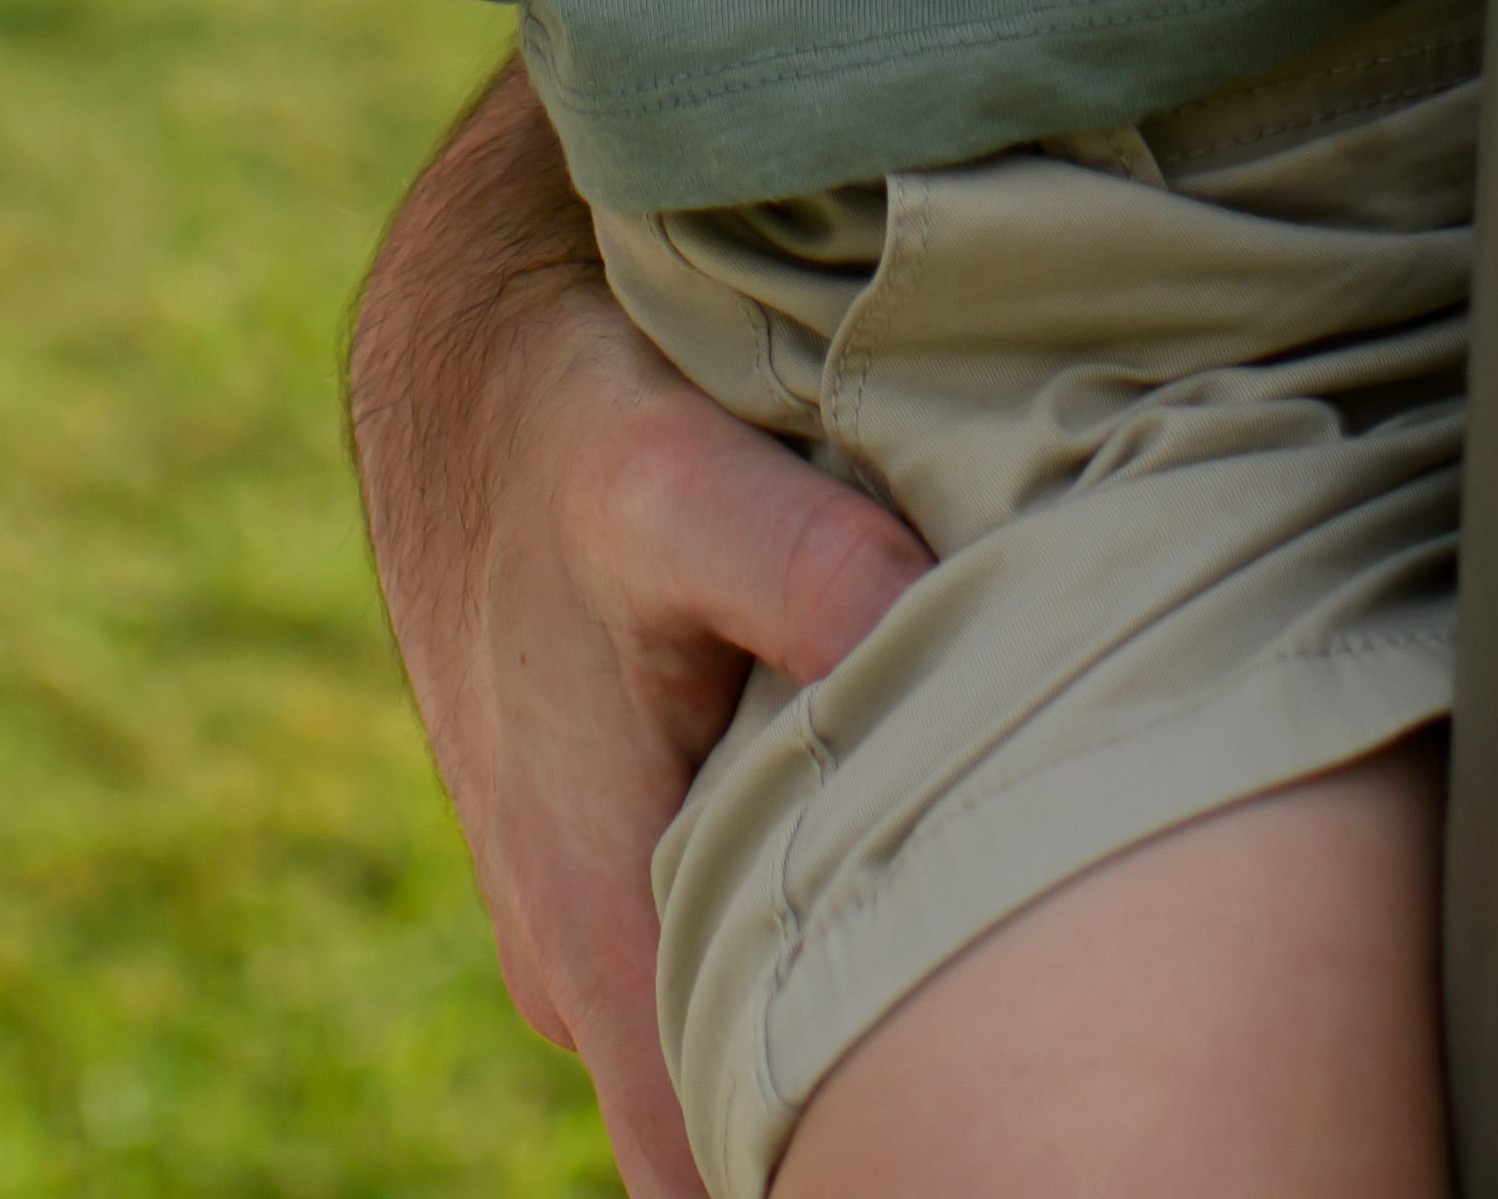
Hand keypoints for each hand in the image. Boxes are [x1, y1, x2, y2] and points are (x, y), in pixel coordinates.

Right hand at [354, 69, 924, 1198]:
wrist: (470, 378)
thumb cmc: (563, 433)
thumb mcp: (677, 473)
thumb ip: (805, 568)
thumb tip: (927, 640)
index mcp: (594, 922)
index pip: (694, 1172)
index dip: (832, 1171)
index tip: (966, 1147)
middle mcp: (582, 958)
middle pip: (732, 1125)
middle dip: (860, 1105)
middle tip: (1027, 1063)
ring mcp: (596, 922)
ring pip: (731, 1038)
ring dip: (836, 1013)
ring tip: (993, 957)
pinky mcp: (619, 867)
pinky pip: (720, 954)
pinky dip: (806, 934)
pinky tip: (901, 861)